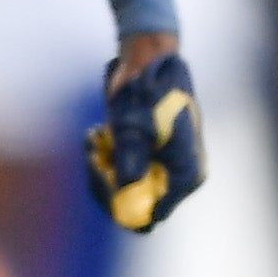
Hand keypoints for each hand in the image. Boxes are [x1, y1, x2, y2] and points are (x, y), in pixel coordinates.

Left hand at [84, 42, 203, 232]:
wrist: (149, 62)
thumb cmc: (149, 90)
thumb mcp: (136, 126)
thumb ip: (131, 159)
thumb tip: (125, 190)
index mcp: (185, 175)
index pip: (152, 213)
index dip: (121, 205)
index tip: (101, 178)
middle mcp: (175, 178)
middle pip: (132, 208)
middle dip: (105, 185)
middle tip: (91, 156)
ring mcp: (158, 171)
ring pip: (118, 192)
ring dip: (100, 168)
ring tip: (95, 137)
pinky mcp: (142, 162)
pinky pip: (115, 176)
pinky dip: (101, 160)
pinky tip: (97, 135)